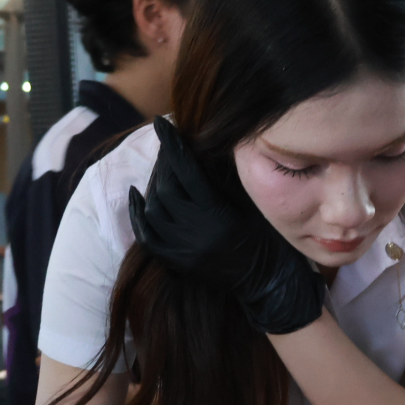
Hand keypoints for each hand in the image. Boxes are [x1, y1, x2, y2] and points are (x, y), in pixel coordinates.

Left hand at [129, 118, 325, 333]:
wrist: (266, 282)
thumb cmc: (265, 237)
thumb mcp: (251, 203)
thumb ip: (224, 179)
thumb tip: (203, 146)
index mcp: (216, 215)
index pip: (185, 171)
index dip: (172, 144)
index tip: (161, 123)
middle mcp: (194, 232)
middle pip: (166, 188)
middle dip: (164, 162)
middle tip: (168, 145)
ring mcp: (182, 249)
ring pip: (153, 209)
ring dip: (154, 184)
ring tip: (162, 169)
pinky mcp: (176, 262)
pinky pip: (146, 236)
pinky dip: (138, 213)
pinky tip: (137, 195)